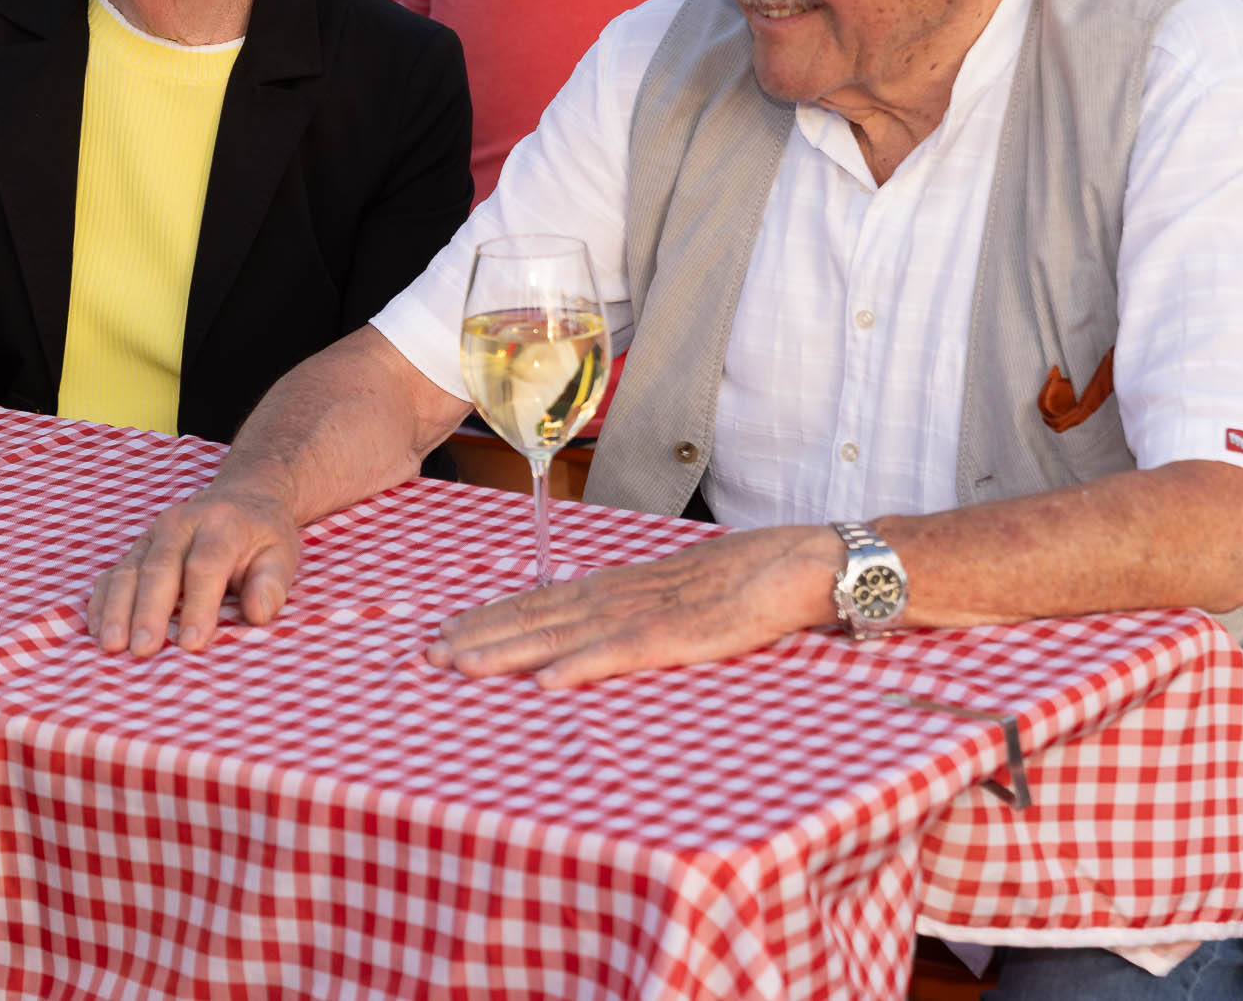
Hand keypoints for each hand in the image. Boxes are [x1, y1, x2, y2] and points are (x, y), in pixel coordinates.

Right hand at [87, 481, 302, 655]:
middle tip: (143, 649)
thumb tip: (257, 613)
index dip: (198, 605)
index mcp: (222, 525)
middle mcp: (181, 524)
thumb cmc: (262, 537)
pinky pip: (113, 574)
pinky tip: (98, 630)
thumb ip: (272, 584)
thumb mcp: (282, 554)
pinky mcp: (137, 550)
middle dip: (149, 611)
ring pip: (129, 571)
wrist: (241, 498)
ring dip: (118, 609)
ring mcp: (153, 536)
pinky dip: (103, 602)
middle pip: (159, 568)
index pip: (205, 565)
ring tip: (113, 644)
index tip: (192, 643)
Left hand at [427, 525, 842, 688]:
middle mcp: (630, 591)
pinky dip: (585, 664)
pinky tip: (549, 681)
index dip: (496, 614)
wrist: (817, 560)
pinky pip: (628, 651)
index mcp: (630, 582)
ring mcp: (657, 609)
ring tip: (460, 664)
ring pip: (568, 630)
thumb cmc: (761, 576)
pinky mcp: (689, 633)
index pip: (548, 596)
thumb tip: (605, 627)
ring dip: (511, 649)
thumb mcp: (691, 591)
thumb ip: (649, 607)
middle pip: (543, 612)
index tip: (448, 629)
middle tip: (426, 653)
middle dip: (482, 634)